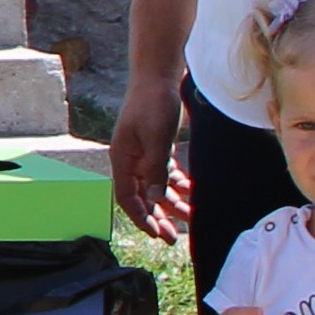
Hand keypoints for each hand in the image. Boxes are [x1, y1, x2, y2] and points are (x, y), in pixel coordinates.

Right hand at [107, 78, 188, 241]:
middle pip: (142, 197)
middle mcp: (131, 160)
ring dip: (172, 203)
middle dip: (158, 218)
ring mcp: (143, 155)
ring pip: (156, 187)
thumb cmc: (153, 104)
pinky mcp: (157, 148)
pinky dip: (178, 185)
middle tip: (174, 238)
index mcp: (122, 159)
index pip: (126, 197)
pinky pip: (166, 174)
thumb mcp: (156, 138)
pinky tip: (192, 193)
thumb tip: (153, 200)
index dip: (141, 218)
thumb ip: (155, 170)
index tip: (157, 234)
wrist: (158, 76)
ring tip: (190, 218)